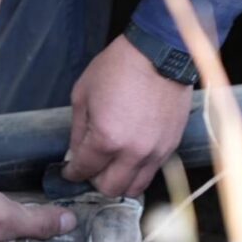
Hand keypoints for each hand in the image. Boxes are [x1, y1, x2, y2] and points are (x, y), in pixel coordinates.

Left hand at [63, 35, 192, 196]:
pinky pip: (152, 172)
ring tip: (112, 166)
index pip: (84, 171)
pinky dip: (138, 171)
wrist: (160, 53)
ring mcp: (156, 152)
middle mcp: (133, 153)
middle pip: (110, 189)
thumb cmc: (118, 68)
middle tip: (90, 168)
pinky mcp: (171, 146)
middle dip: (94, 181)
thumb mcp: (83, 94)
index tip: (69, 171)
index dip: (71, 173)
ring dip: (119, 181)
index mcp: (106, 139)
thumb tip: (75, 153)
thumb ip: (77, 130)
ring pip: (135, 188)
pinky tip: (130, 156)